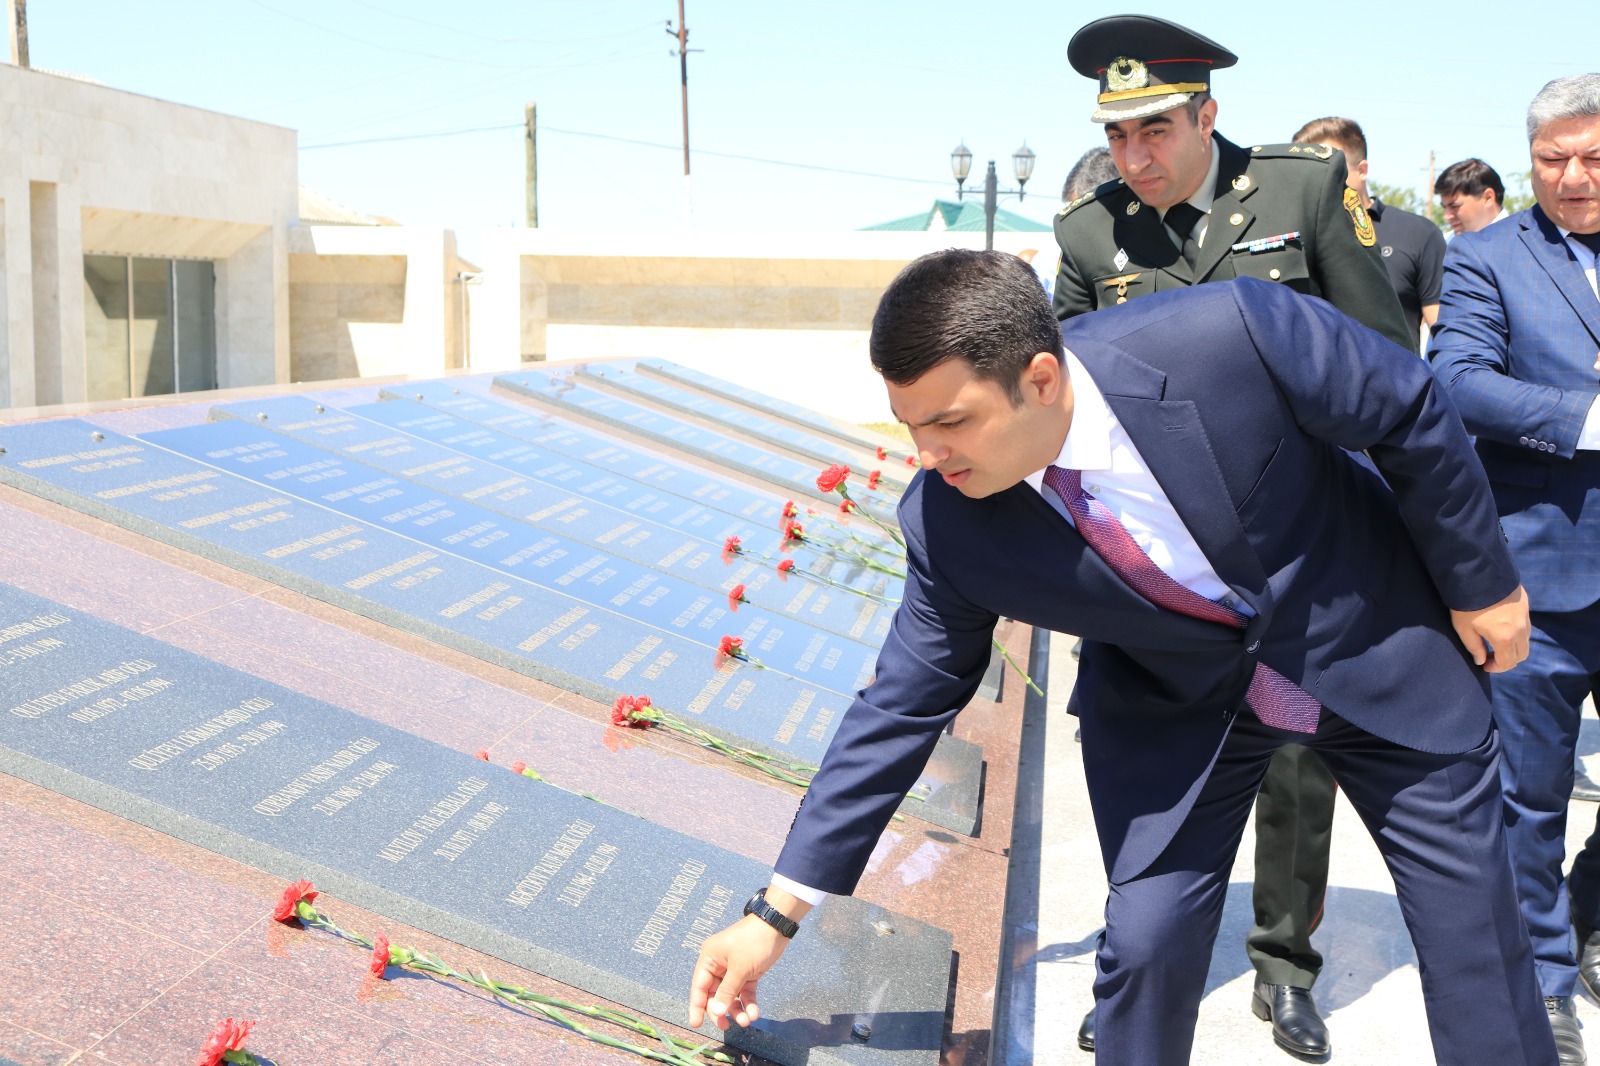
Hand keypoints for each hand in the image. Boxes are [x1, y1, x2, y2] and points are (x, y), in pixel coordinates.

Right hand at [688, 915, 791, 1029]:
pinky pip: (744, 992)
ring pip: (731, 996)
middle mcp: (718, 965)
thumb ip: (727, 991)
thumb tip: (715, 1011)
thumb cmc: (753, 942)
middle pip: (715, 994)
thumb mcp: (739, 968)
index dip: (697, 1006)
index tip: (696, 1024)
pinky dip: (748, 1003)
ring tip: (747, 1021)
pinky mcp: (748, 973)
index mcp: (709, 959)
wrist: (776, 927)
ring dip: (737, 1010)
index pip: (699, 986)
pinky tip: (754, 1013)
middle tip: (727, 1026)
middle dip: (722, 1010)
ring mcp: (734, 970)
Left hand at [1450, 585, 1530, 672]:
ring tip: (1495, 641)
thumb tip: (1481, 660)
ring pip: (1526, 639)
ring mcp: (1525, 615)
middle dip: (1508, 659)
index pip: (1508, 663)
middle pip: (1522, 654)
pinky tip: (1501, 625)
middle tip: (1491, 656)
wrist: (1477, 573)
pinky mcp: (1525, 603)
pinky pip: (1525, 624)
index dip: (1496, 668)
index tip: (1485, 665)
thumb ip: (1474, 647)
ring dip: (1514, 645)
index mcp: (1505, 638)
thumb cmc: (1466, 603)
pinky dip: (1517, 631)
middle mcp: (1520, 628)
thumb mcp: (1463, 628)